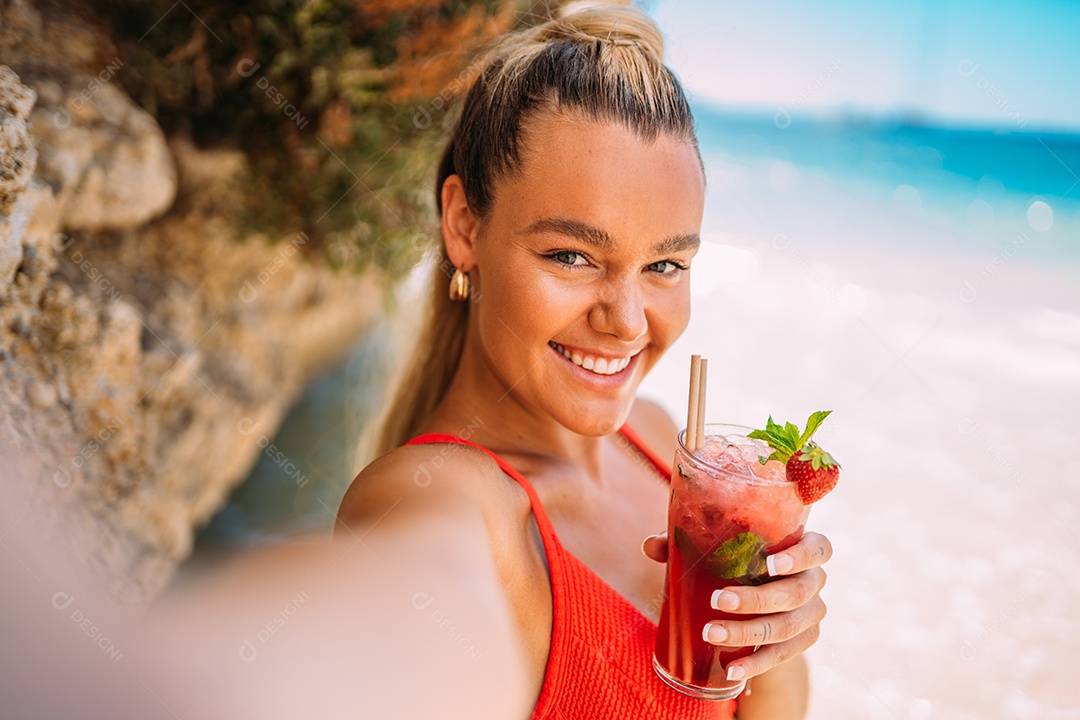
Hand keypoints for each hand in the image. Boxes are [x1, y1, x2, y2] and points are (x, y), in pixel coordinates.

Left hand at [642, 530, 830, 681]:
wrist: (761, 598)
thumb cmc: (738, 560)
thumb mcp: (718, 547)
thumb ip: (686, 542)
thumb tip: (650, 546)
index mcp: (804, 548)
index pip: (819, 549)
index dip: (799, 557)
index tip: (770, 564)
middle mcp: (814, 581)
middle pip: (797, 592)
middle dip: (757, 599)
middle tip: (719, 600)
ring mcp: (812, 614)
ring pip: (787, 627)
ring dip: (749, 632)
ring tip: (713, 634)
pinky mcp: (802, 641)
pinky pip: (781, 656)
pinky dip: (755, 663)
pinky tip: (732, 669)